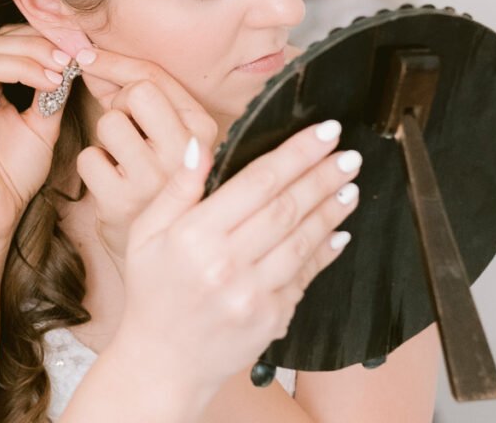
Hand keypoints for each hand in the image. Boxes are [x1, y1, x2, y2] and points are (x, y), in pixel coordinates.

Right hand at [0, 24, 71, 247]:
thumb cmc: (15, 172)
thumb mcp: (44, 122)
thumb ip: (50, 90)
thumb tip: (69, 58)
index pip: (7, 40)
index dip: (39, 38)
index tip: (75, 49)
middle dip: (36, 46)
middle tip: (67, 60)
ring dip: (20, 62)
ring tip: (51, 79)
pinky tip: (2, 102)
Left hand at [74, 49, 216, 266]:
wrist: (164, 256)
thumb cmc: (161, 184)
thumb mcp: (168, 137)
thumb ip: (135, 96)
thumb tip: (90, 54)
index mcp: (204, 129)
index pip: (154, 77)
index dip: (115, 62)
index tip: (87, 55)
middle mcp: (187, 153)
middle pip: (135, 92)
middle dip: (119, 102)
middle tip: (125, 127)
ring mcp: (155, 180)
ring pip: (109, 122)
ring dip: (106, 139)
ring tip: (122, 161)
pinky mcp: (122, 202)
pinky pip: (88, 157)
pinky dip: (92, 167)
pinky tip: (110, 183)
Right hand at [113, 120, 360, 395]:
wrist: (162, 363)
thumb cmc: (152, 292)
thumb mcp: (146, 233)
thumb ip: (177, 188)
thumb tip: (204, 146)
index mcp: (195, 236)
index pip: (257, 182)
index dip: (295, 154)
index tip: (323, 132)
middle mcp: (227, 264)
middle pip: (287, 208)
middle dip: (322, 175)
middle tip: (347, 153)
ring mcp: (253, 295)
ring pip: (303, 241)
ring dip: (331, 209)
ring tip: (349, 184)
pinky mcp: (272, 319)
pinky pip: (305, 277)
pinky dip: (325, 251)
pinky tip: (339, 231)